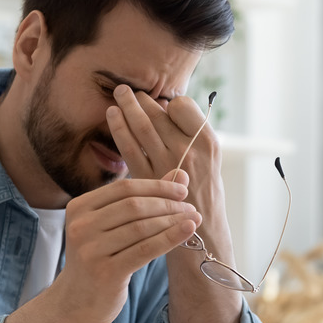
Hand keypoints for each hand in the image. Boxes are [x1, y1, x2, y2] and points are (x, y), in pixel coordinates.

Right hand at [50, 175, 201, 322]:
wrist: (76, 303)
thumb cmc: (99, 259)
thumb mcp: (112, 227)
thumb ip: (141, 199)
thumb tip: (180, 175)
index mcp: (79, 207)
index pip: (124, 188)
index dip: (156, 186)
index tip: (182, 190)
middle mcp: (81, 226)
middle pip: (134, 205)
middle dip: (167, 204)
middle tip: (190, 208)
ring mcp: (91, 250)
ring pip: (141, 227)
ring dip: (172, 221)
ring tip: (193, 220)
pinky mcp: (105, 272)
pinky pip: (145, 249)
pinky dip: (170, 238)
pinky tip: (187, 231)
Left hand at [106, 85, 221, 207]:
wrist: (202, 232)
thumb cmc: (205, 192)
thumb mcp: (210, 160)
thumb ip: (191, 135)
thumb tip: (164, 107)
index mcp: (208, 142)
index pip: (182, 106)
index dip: (169, 103)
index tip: (162, 105)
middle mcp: (188, 150)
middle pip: (159, 113)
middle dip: (140, 99)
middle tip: (127, 90)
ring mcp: (167, 164)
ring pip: (142, 126)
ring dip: (127, 106)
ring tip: (118, 94)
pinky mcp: (148, 179)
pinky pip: (129, 147)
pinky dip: (119, 128)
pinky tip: (112, 116)